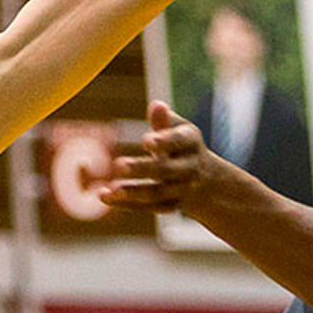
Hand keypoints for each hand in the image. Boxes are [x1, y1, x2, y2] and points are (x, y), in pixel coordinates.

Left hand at [100, 101, 215, 213]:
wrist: (207, 180)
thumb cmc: (183, 145)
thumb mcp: (179, 129)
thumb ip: (164, 121)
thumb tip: (156, 105)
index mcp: (191, 142)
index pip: (179, 141)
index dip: (164, 141)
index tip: (145, 140)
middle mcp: (189, 168)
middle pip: (166, 170)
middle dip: (142, 169)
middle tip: (118, 165)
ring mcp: (181, 190)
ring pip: (156, 193)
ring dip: (132, 192)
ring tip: (109, 190)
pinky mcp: (171, 206)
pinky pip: (148, 207)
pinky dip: (127, 204)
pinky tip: (105, 196)